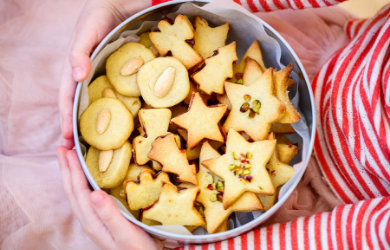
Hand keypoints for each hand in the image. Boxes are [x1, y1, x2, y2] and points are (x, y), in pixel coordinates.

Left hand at [56, 146, 161, 249]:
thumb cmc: (138, 249)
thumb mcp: (125, 233)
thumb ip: (110, 215)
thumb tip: (94, 193)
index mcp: (92, 221)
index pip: (78, 190)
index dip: (73, 169)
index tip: (69, 150)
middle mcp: (89, 220)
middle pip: (72, 190)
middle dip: (66, 167)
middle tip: (62, 146)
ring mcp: (93, 220)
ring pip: (76, 193)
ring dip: (71, 173)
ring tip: (68, 156)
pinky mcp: (100, 220)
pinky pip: (85, 197)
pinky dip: (81, 182)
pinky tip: (86, 176)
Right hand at [59, 0, 150, 148]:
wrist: (118, 2)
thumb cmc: (97, 16)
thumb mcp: (86, 33)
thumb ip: (78, 53)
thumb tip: (75, 78)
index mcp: (75, 69)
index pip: (68, 100)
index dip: (67, 120)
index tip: (67, 141)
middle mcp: (89, 76)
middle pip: (83, 106)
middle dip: (82, 128)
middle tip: (84, 151)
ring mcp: (104, 75)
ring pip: (101, 102)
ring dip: (101, 122)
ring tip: (105, 142)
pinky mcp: (120, 72)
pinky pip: (119, 93)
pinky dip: (121, 107)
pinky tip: (129, 119)